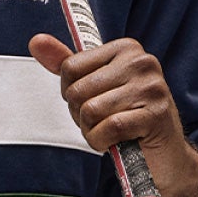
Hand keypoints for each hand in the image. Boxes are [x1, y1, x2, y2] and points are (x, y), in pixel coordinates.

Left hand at [28, 31, 197, 196]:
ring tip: (111, 131)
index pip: (70, 67)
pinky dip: (103, 141)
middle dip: (81, 114)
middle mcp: (142, 62)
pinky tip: (117, 141)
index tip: (94, 100)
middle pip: (77, 90)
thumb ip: (65, 63)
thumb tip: (36, 41)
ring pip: (90, 110)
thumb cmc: (124, 117)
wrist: (161, 155)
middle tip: (104, 120)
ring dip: (92, 130)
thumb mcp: (93, 86)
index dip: (72, 92)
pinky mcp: (156, 114)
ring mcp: (152, 87)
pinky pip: (108, 127)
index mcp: (126, 48)